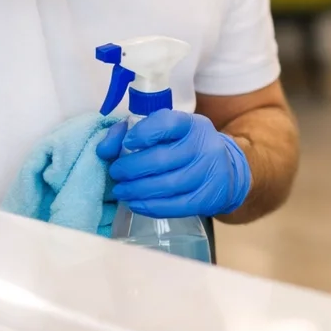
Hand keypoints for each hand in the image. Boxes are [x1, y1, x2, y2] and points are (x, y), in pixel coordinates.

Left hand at [96, 110, 251, 217]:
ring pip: (168, 185)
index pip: (168, 123)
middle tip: (116, 173)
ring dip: (137, 190)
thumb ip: (132, 132)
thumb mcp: (167, 131)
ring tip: (121, 191)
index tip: (127, 143)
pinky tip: (136, 204)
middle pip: (162, 159)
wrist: (226, 169)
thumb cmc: (186, 147)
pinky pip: (176, 206)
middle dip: (131, 168)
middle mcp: (204, 146)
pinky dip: (152, 206)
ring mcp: (209, 173)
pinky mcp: (208, 197)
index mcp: (191, 125)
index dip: (144, 133)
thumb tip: (104, 149)